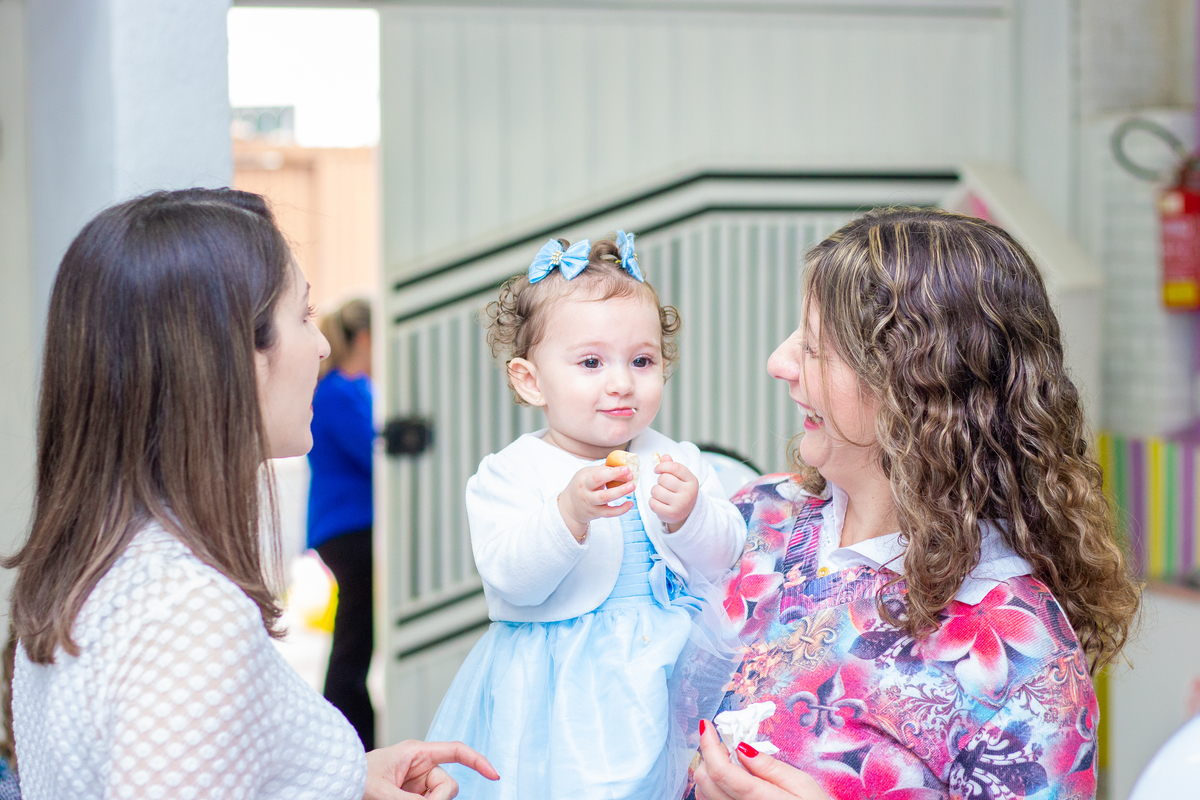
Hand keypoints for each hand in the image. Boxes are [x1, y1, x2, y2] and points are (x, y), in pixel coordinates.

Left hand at [364, 739, 498, 799]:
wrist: (337, 784)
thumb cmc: (355, 778)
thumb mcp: (381, 792)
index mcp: (416, 753)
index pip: (456, 751)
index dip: (477, 761)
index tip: (494, 776)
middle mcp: (420, 767)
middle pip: (447, 786)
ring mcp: (416, 784)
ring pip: (438, 799)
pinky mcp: (411, 796)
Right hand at [557, 465, 635, 540]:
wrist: (570, 507)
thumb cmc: (582, 486)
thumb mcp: (586, 475)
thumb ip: (602, 470)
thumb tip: (622, 463)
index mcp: (583, 477)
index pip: (598, 472)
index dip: (613, 470)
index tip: (627, 468)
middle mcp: (585, 489)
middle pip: (598, 481)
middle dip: (614, 476)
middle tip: (630, 475)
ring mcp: (590, 502)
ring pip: (604, 498)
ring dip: (620, 492)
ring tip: (632, 486)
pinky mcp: (596, 513)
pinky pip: (609, 513)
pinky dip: (621, 509)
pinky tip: (630, 504)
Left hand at [651, 454, 698, 531]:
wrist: (686, 513)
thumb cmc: (680, 491)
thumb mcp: (680, 478)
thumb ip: (672, 466)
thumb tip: (665, 456)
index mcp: (691, 481)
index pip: (675, 467)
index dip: (662, 466)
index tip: (657, 469)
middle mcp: (688, 493)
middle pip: (664, 479)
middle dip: (659, 481)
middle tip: (663, 486)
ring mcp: (680, 505)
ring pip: (656, 490)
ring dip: (655, 491)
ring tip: (661, 494)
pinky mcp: (671, 514)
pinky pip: (653, 503)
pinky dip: (653, 502)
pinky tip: (659, 503)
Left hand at [693, 720, 829, 799]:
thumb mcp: (802, 784)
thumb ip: (770, 766)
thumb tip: (741, 747)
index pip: (720, 771)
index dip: (708, 745)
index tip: (707, 726)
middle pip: (705, 780)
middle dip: (708, 755)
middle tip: (727, 744)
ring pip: (702, 793)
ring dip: (709, 771)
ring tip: (731, 763)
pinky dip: (711, 788)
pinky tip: (729, 781)